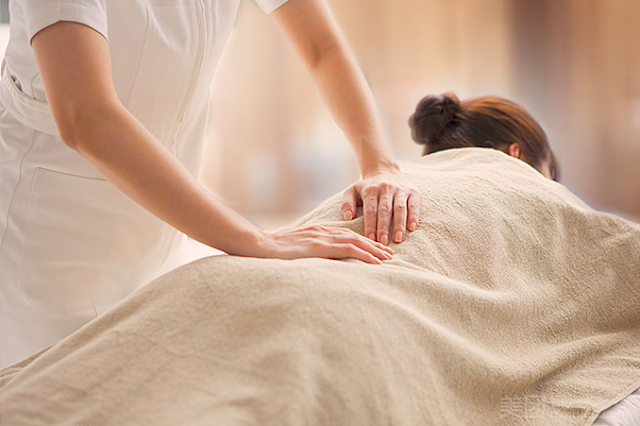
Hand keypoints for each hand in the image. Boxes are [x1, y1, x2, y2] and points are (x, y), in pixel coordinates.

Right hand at [258, 225, 393, 263]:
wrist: (258, 245)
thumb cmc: (272, 250)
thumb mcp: (294, 248)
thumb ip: (308, 250)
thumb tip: (318, 260)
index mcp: (317, 231)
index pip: (346, 235)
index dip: (363, 241)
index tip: (376, 249)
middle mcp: (322, 232)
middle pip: (355, 236)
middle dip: (374, 244)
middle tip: (389, 253)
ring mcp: (321, 238)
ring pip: (355, 241)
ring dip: (373, 249)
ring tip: (387, 258)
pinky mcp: (318, 247)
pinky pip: (346, 250)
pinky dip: (363, 254)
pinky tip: (374, 261)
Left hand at [341, 167, 420, 244]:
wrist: (385, 170)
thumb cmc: (367, 187)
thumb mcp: (353, 191)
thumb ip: (347, 203)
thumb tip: (347, 217)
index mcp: (370, 190)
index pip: (370, 210)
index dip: (370, 225)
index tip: (370, 239)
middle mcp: (386, 188)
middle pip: (385, 210)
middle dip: (384, 227)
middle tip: (383, 242)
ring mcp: (400, 190)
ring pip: (400, 208)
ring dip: (399, 224)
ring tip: (398, 239)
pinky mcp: (413, 192)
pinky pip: (414, 205)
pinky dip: (414, 216)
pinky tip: (412, 228)